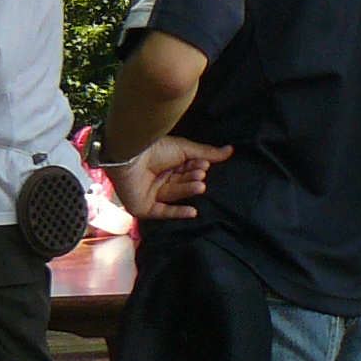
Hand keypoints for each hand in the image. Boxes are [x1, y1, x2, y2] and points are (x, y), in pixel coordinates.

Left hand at [113, 136, 228, 220]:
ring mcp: (151, 194)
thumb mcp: (185, 149)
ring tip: (200, 184)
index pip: (186, 170)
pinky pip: (163, 212)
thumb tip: (230, 150)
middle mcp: (160, 179)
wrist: (130, 155)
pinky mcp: (144, 207)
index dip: (196, 168)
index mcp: (167, 164)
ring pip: (174, 194)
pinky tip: (193, 212)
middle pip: (181, 182)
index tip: (205, 165)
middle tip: (201, 175)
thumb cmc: (155, 148)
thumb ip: (207, 153)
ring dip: (187, 189)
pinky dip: (177, 212)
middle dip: (192, 178)